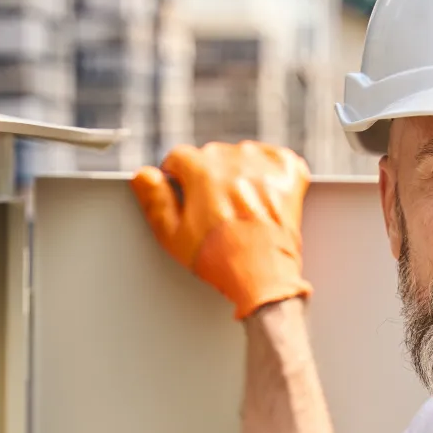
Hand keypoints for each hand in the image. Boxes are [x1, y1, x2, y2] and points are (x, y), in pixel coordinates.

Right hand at [131, 141, 312, 319]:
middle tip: (214, 211)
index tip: (185, 198)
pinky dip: (270, 171)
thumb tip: (143, 174)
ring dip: (239, 173)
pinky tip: (264, 193)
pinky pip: (276, 158)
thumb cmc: (218, 259)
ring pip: (242, 156)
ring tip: (240, 207)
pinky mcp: (290, 174)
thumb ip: (155, 200)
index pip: (179, 158)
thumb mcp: (172, 236)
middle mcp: (234, 159)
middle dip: (209, 178)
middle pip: (211, 157)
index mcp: (202, 169)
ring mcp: (265, 165)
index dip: (178, 180)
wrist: (264, 276)